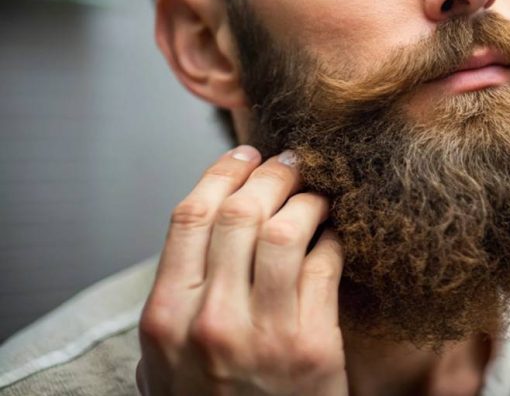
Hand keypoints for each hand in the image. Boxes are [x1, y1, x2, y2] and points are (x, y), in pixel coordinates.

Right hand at [137, 147, 347, 395]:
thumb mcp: (164, 363)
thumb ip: (173, 302)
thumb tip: (200, 231)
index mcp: (165, 318)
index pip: (189, 216)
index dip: (222, 174)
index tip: (245, 156)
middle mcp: (209, 321)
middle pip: (240, 213)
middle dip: (272, 174)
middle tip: (292, 164)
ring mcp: (262, 334)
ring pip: (285, 231)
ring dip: (306, 200)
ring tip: (317, 195)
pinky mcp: (312, 346)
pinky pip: (326, 266)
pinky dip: (333, 240)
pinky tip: (335, 237)